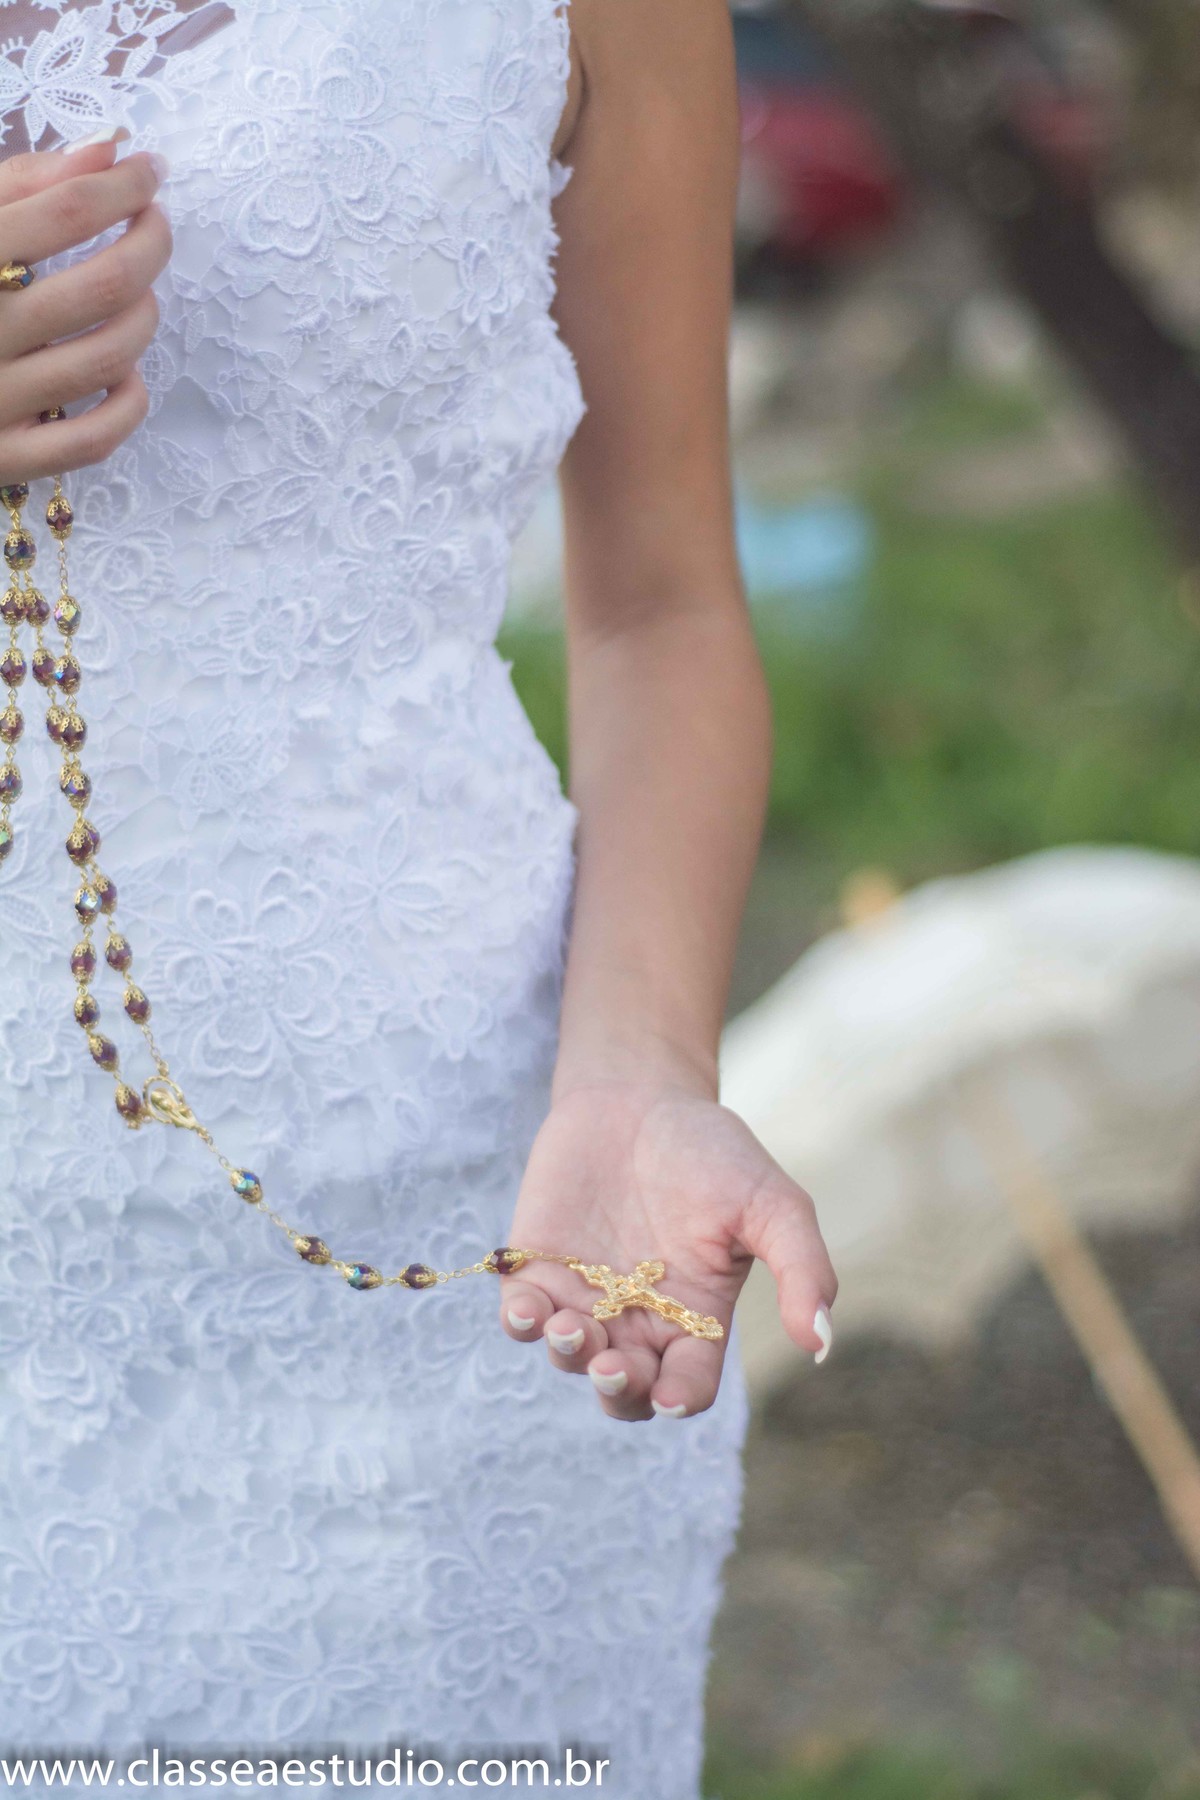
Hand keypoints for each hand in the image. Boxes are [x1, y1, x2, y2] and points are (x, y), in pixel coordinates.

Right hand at [0, 134, 170, 484]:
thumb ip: (22, 185)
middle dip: (150, 245)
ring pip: (108, 358)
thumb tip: (107, 151)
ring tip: (140, 295)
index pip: (65, 211)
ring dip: (145, 318)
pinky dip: (127, 402)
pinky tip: (124, 374)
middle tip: (156, 224)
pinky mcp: (7, 459)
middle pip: (103, 286)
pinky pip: (95, 437)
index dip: (122, 185)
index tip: (148, 171)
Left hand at [498, 1074, 836, 1421]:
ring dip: (569, 1356)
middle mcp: (636, 1321)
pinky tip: (529, 1312)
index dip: (680, 1400)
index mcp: (695, 1319)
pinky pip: (521, 1314)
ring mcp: (582, 1298)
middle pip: (625, 1389)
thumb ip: (802, 1269)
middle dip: (617, 1390)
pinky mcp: (535, 1268)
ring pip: (570, 1358)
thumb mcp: (772, 1203)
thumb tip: (821, 1343)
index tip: (671, 1396)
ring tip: (573, 1330)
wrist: (642, 1094)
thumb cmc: (714, 1152)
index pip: (689, 1384)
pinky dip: (520, 1322)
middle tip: (614, 1367)